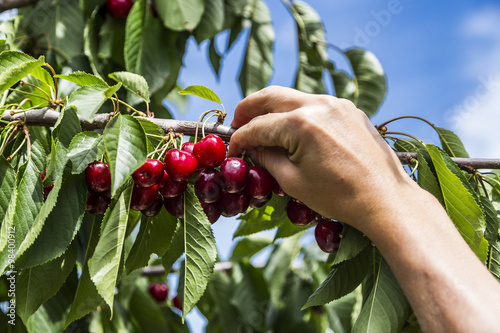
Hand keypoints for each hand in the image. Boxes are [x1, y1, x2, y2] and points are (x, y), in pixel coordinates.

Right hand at [228, 86, 417, 233]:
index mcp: (301, 124)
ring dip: (273, 109)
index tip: (232, 149)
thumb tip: (253, 147)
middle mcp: (319, 104)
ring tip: (262, 126)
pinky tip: (293, 130)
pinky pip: (316, 105)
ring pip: (294, 97)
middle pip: (271, 96)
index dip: (240, 138)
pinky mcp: (350, 110)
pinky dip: (298, 113)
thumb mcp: (293, 182)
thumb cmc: (338, 196)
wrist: (385, 199)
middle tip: (237, 124)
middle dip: (248, 109)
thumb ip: (267, 159)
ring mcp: (337, 104)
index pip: (258, 126)